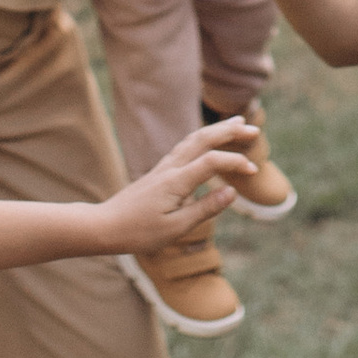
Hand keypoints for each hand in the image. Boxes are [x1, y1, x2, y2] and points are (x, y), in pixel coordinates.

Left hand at [105, 118, 254, 259]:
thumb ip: (205, 209)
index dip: (235, 162)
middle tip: (254, 129)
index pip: (212, 161)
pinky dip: (203, 137)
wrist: (104, 226)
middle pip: (203, 139)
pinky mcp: (159, 171)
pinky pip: (185, 146)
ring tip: (237, 125)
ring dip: (216, 130)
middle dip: (229, 132)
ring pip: (193, 139)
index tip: (253, 171)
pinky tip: (208, 140)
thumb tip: (232, 192)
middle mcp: (170, 168)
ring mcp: (163, 167)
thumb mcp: (175, 228)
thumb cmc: (138, 232)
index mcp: (176, 181)